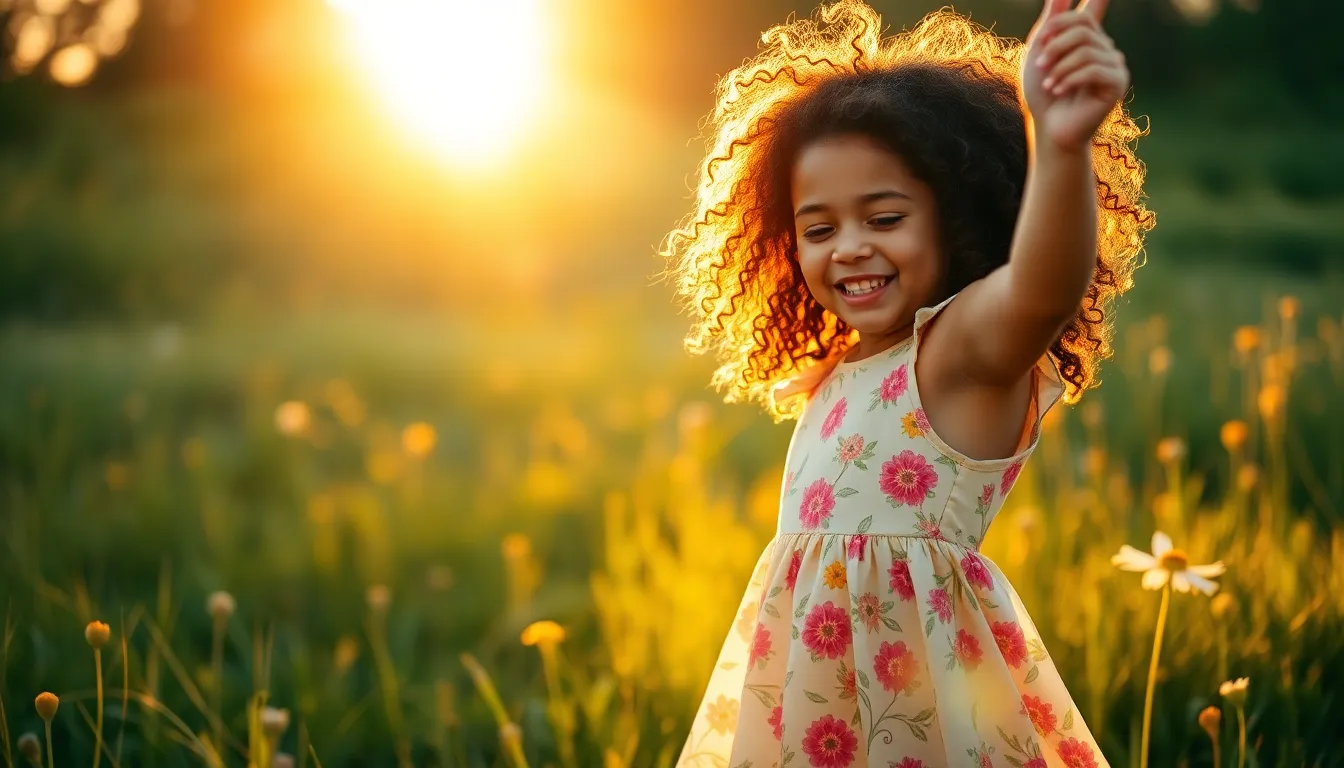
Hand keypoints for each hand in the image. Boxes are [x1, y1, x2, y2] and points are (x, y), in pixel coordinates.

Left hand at [1021, 0, 1128, 151]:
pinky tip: (1057, 91)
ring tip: (1047, 83)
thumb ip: (1051, 22)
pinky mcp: (1117, 83)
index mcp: (1086, 39)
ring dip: (1059, 65)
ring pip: (1086, 48)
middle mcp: (1104, 47)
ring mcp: (1114, 65)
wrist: (1049, 129)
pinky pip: (1094, 68)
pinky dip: (1069, 78)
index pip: (1094, 9)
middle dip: (1056, 43)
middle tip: (1040, 64)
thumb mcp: (1039, 53)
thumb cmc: (1042, 94)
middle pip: (1083, 26)